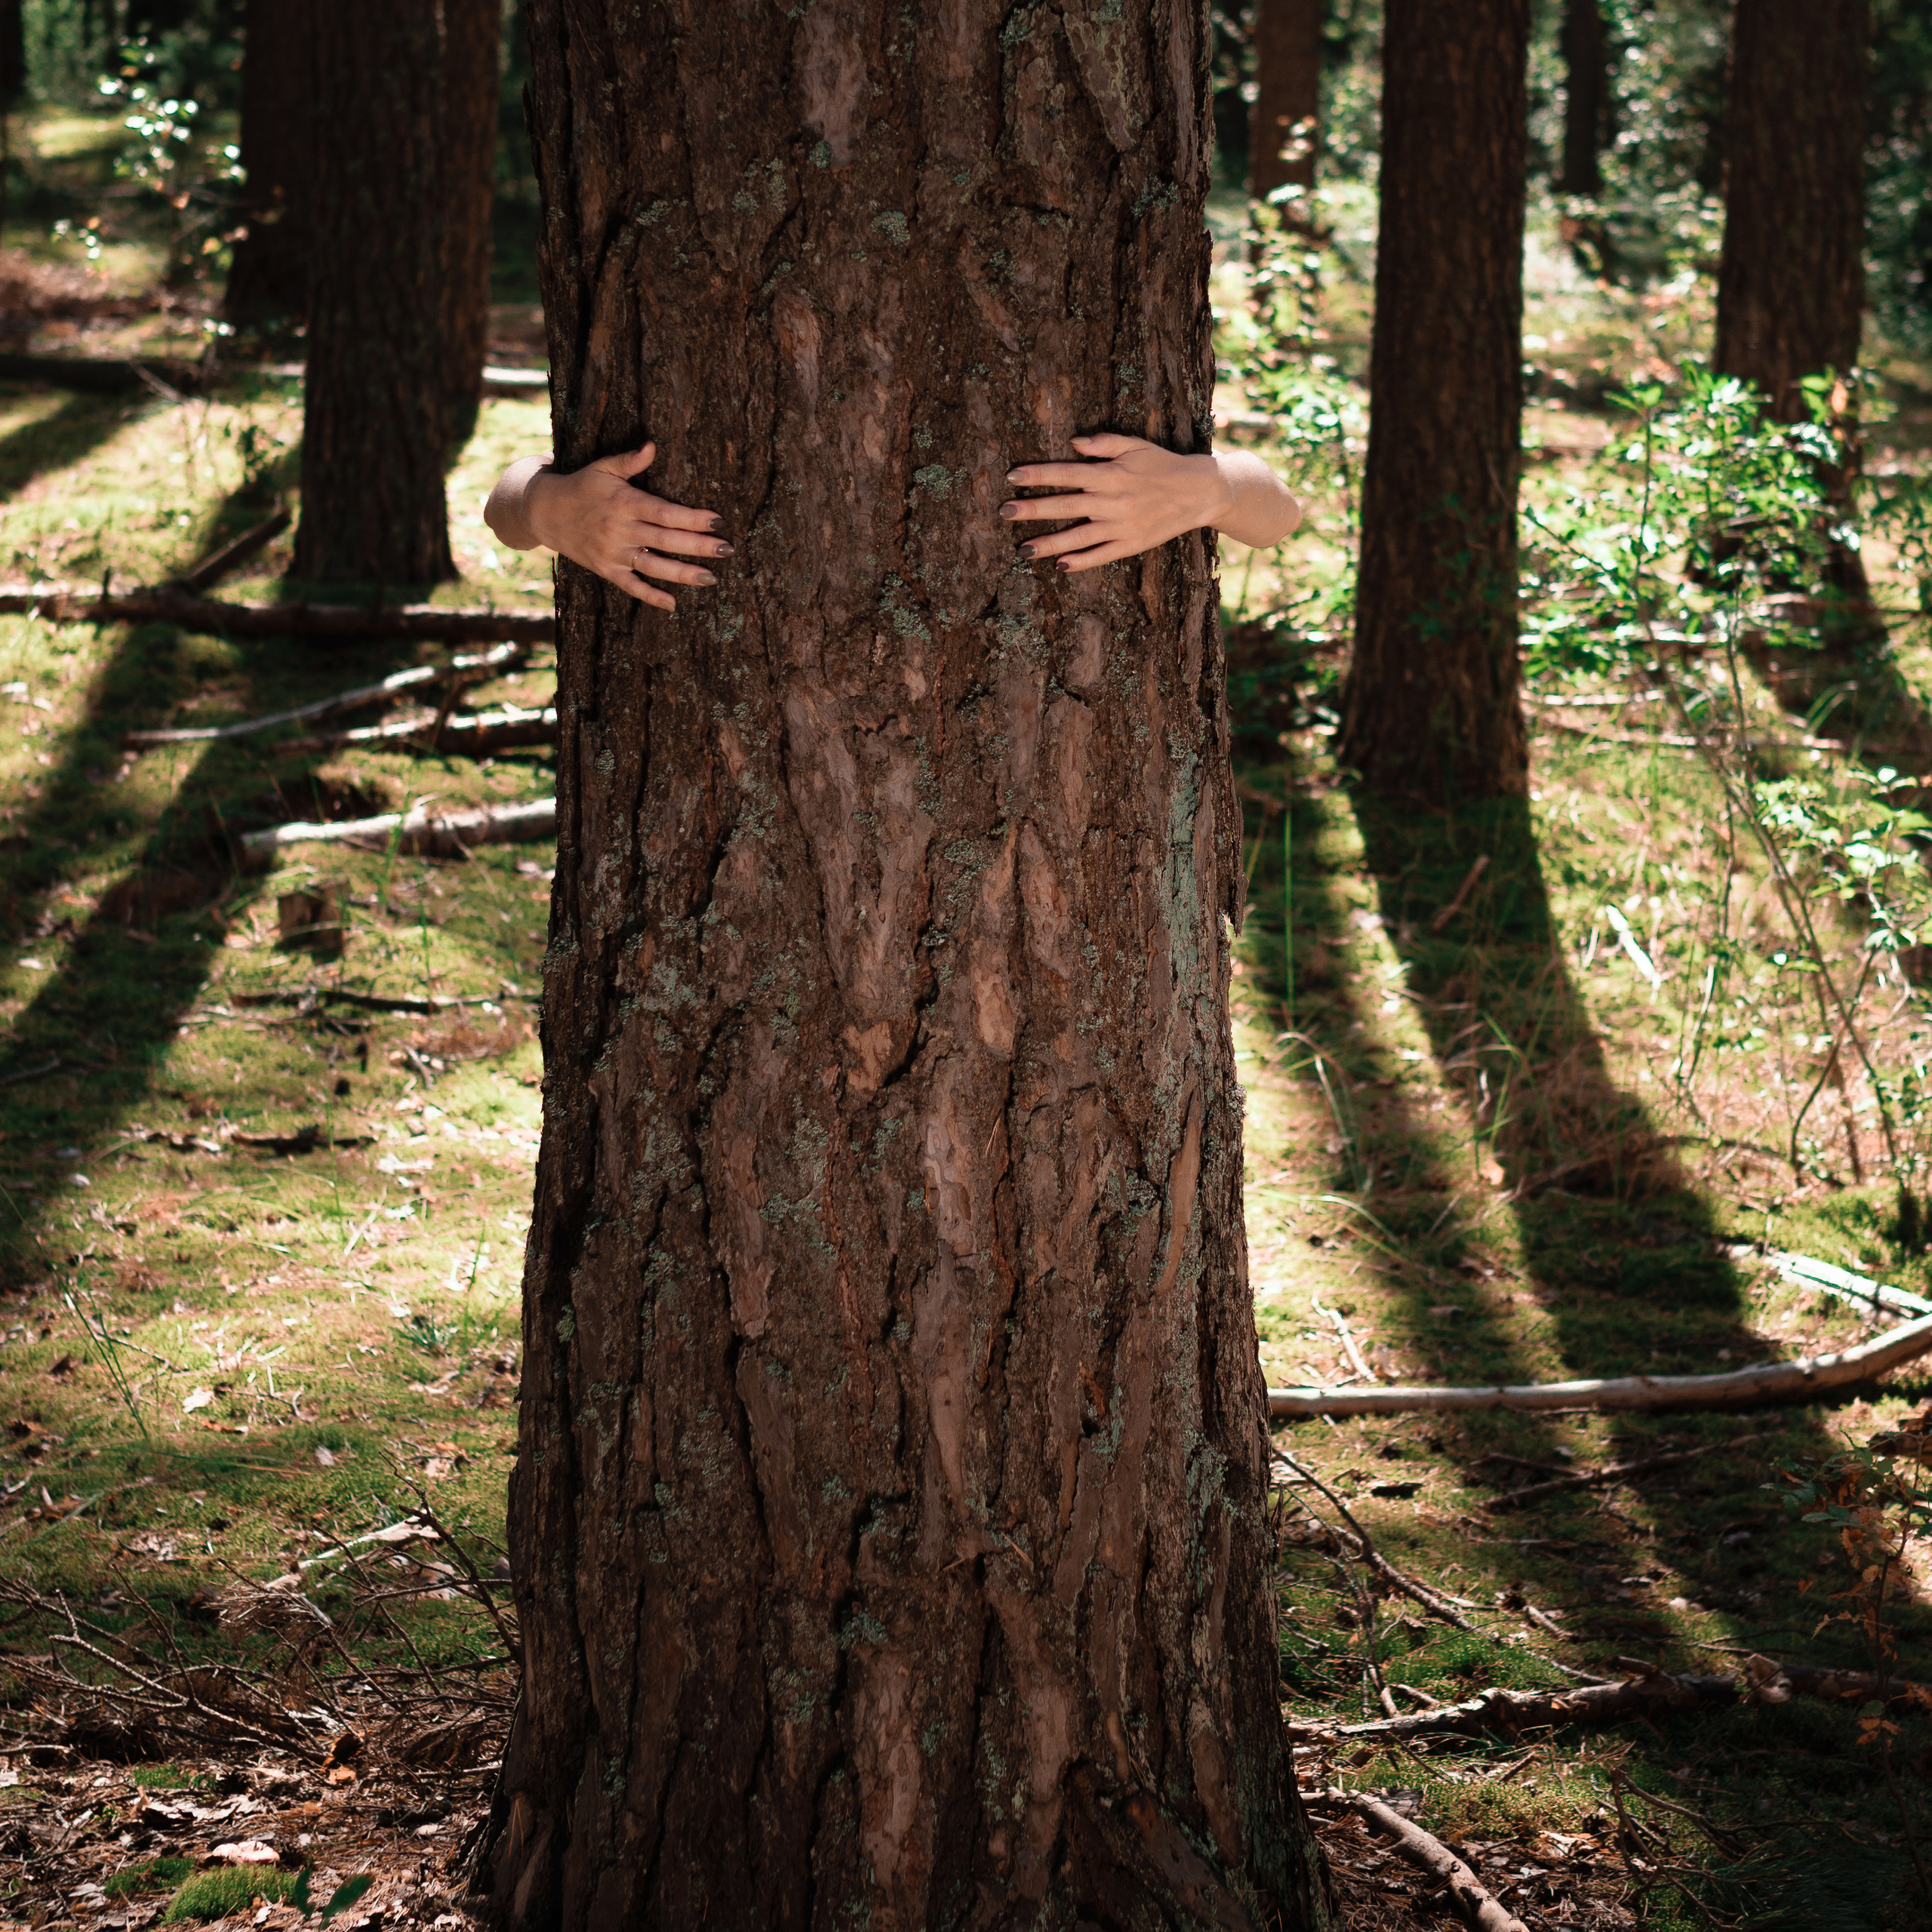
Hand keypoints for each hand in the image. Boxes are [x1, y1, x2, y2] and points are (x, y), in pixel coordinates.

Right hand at [524, 443, 728, 609]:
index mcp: (624, 503)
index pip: (665, 512)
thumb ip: (630, 461)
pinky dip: (651, 596)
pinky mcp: (605, 569)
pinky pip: (631, 586)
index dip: (693, 518)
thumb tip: (653, 446)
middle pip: (666, 540)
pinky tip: (673, 604)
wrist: (544, 511)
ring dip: (683, 574)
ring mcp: (613, 553)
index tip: (718, 521)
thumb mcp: (603, 467)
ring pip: (653, 567)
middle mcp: (620, 530)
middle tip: (727, 550)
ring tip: (711, 579)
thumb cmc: (581, 486)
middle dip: (699, 546)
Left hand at [1000, 433, 1231, 572]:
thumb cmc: (1162, 464)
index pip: (1066, 473)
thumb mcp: (1135, 445)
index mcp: (1109, 474)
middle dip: (1032, 509)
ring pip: (1077, 537)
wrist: (1198, 492)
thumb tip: (1073, 442)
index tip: (1012, 477)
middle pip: (1064, 506)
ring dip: (1048, 544)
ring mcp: (1121, 525)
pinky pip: (1101, 555)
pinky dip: (1081, 562)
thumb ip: (1103, 443)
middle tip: (1003, 512)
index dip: (1038, 475)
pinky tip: (1060, 566)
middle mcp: (1111, 501)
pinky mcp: (1131, 544)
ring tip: (1022, 550)